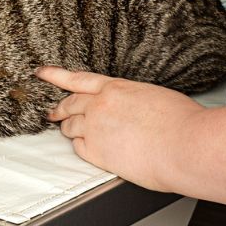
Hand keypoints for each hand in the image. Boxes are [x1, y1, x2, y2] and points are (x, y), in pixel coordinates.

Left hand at [39, 66, 204, 192]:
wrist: (183, 145)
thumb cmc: (181, 122)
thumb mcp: (155, 96)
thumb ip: (135, 99)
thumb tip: (134, 108)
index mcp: (116, 87)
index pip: (78, 78)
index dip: (55, 75)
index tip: (41, 72)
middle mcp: (100, 105)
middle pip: (69, 104)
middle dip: (60, 108)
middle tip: (52, 112)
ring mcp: (96, 128)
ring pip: (70, 127)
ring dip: (68, 128)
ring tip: (68, 131)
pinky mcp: (97, 152)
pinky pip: (78, 148)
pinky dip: (79, 147)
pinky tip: (86, 148)